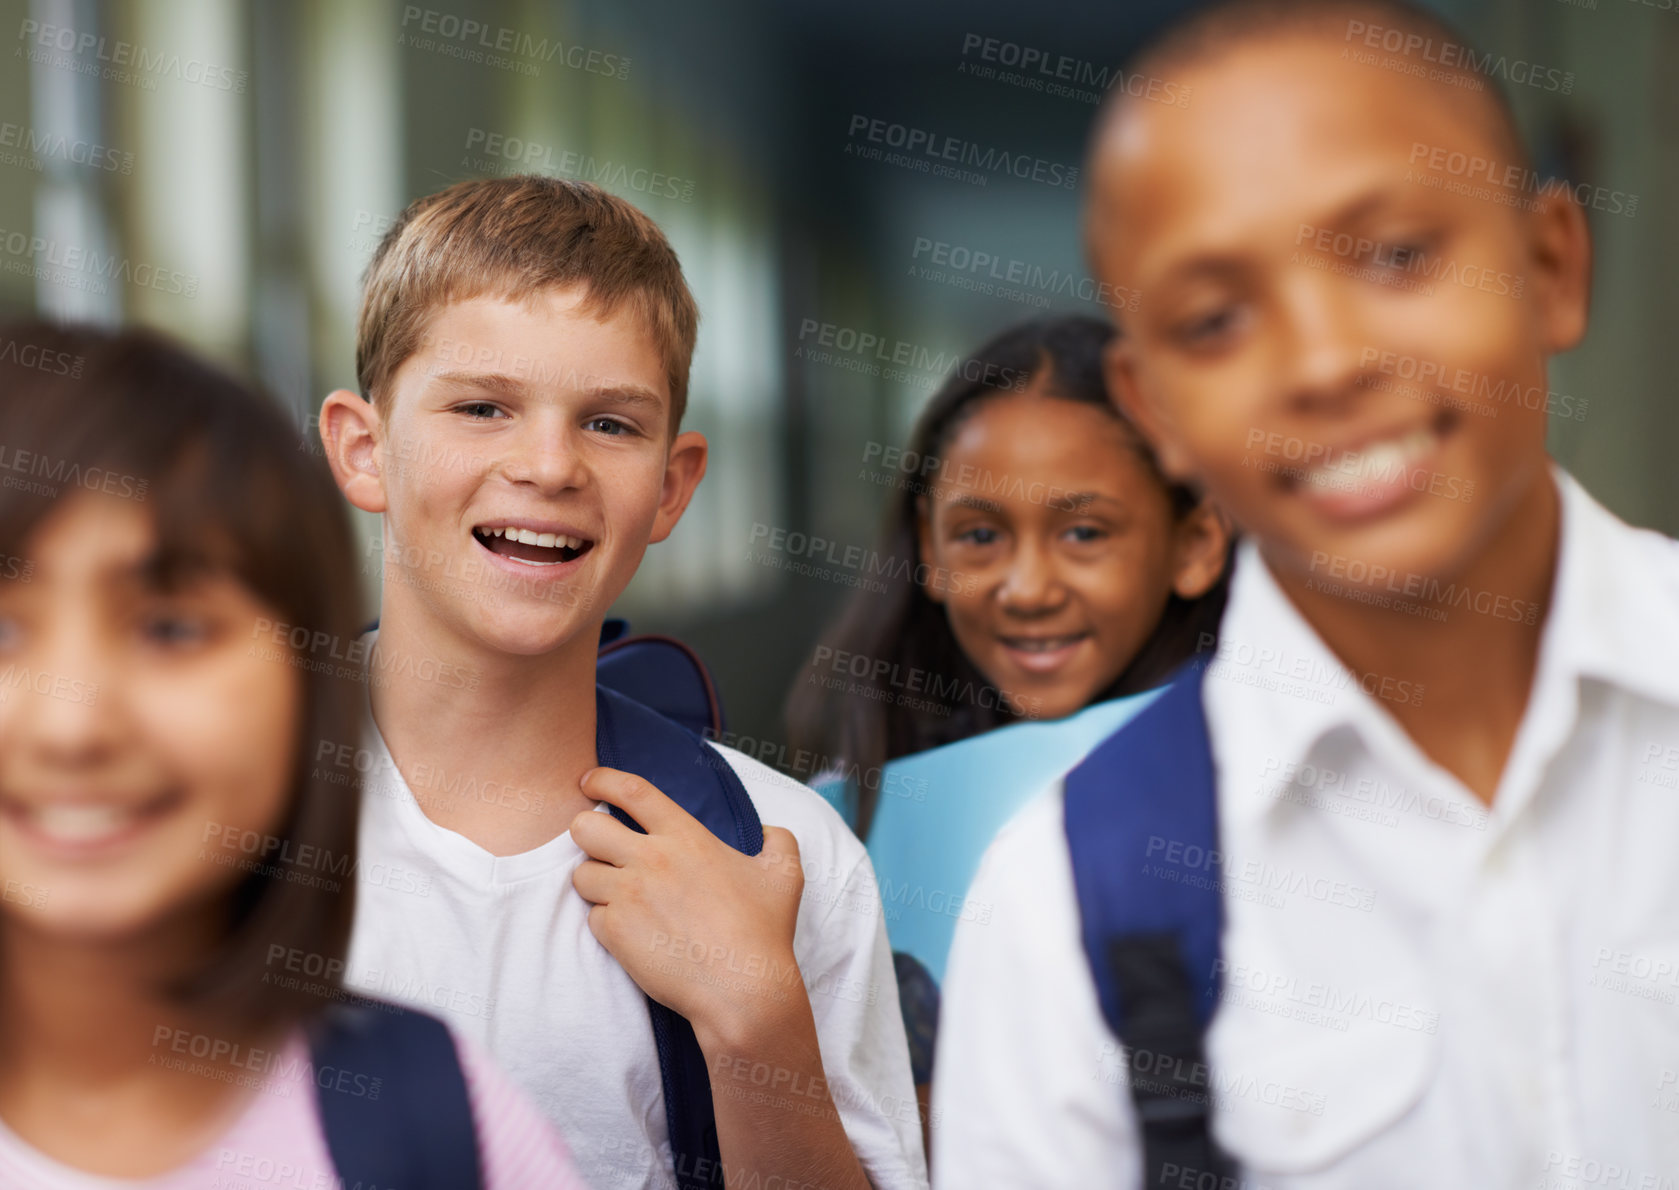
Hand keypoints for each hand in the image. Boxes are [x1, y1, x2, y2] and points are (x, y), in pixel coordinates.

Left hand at [570, 767, 807, 1050]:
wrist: (742, 990)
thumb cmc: (763, 933)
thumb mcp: (785, 875)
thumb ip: (779, 841)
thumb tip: (770, 833)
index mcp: (686, 837)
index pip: (632, 791)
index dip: (604, 779)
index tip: (590, 781)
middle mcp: (651, 859)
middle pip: (585, 828)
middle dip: (586, 832)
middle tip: (601, 848)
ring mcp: (629, 895)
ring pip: (581, 874)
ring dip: (596, 883)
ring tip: (620, 897)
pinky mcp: (615, 932)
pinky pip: (592, 916)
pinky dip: (606, 922)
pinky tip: (631, 932)